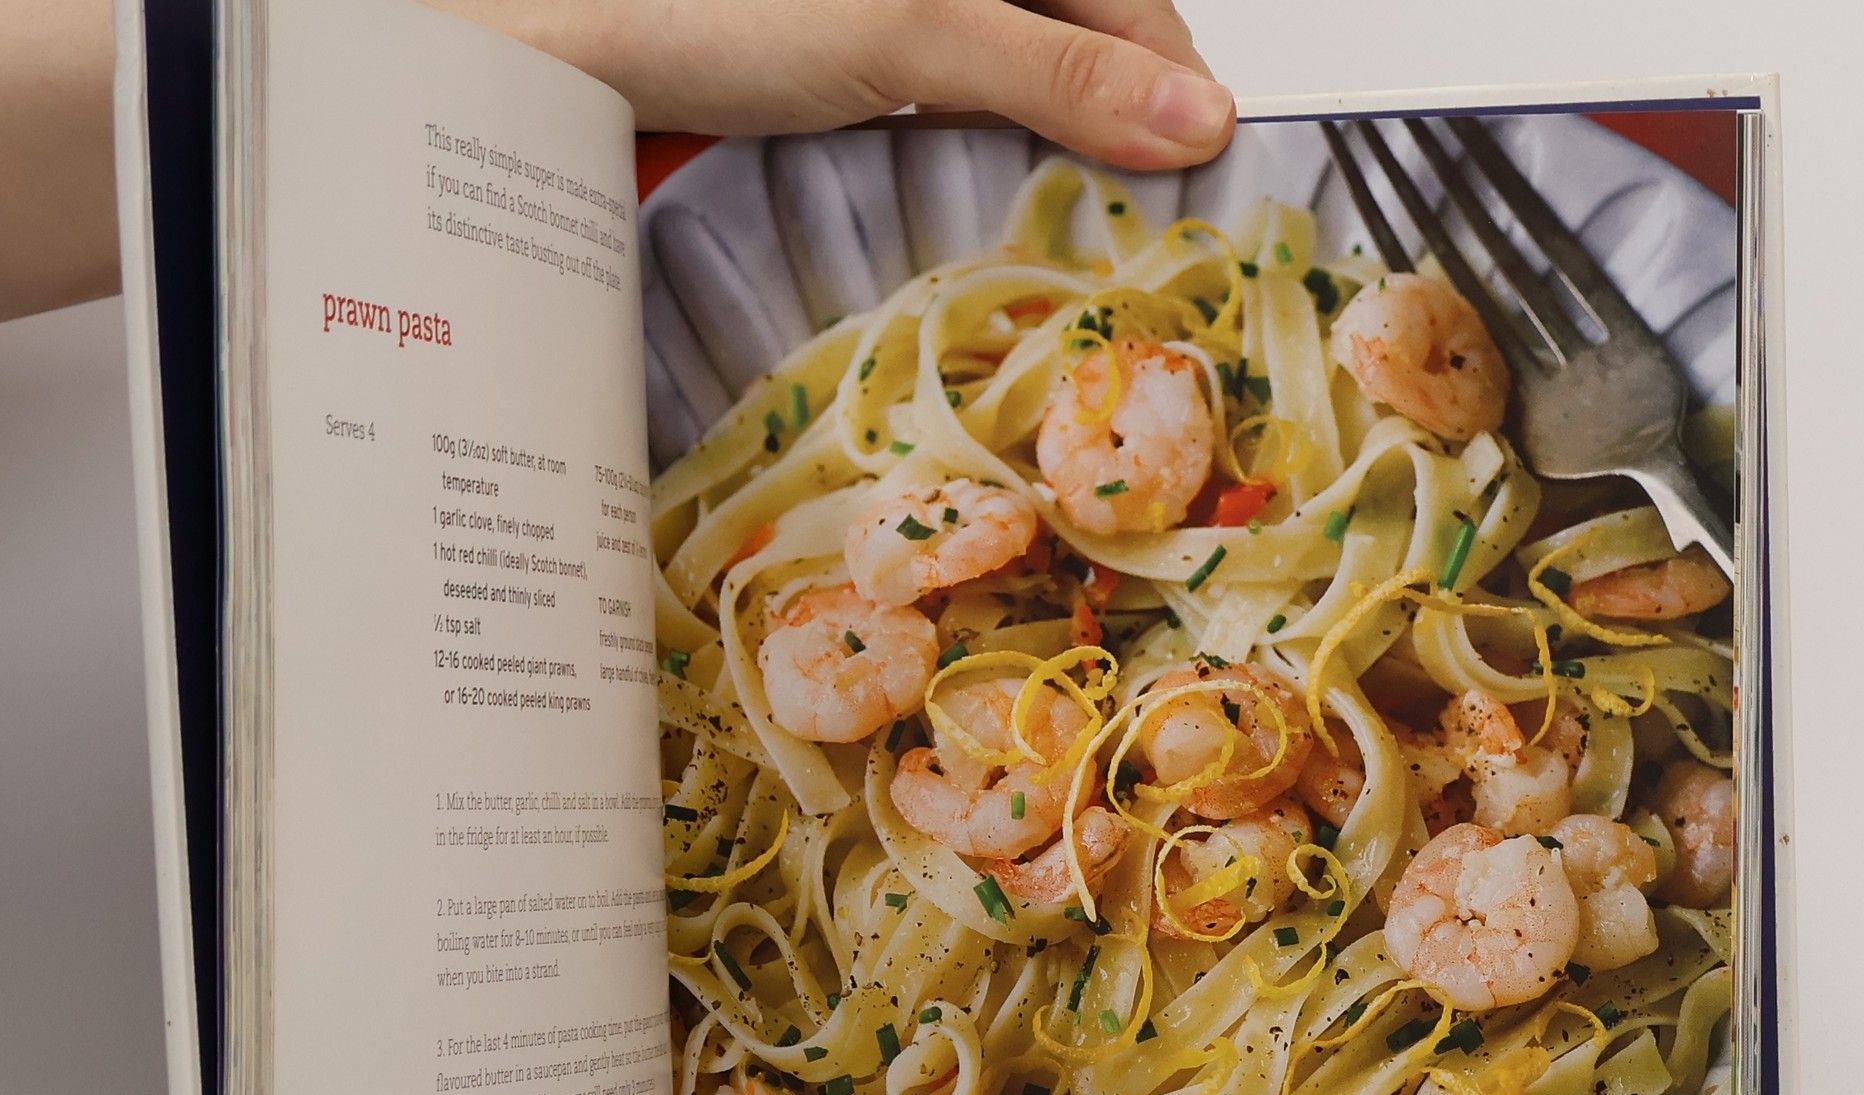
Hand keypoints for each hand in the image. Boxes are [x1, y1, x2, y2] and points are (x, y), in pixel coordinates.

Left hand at [448, 0, 1235, 171]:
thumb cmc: (725, 8)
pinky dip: (993, 153)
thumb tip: (1196, 119)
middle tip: (1138, 231)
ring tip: (1072, 227)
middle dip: (1118, 130)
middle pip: (1093, 41)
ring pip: (1036, 78)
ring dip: (1057, 151)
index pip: (1138, 0)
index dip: (1176, 93)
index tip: (1202, 192)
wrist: (590, 48)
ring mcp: (927, 9)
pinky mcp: (884, 52)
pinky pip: (974, 100)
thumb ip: (1054, 65)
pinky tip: (989, 197)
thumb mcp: (915, 29)